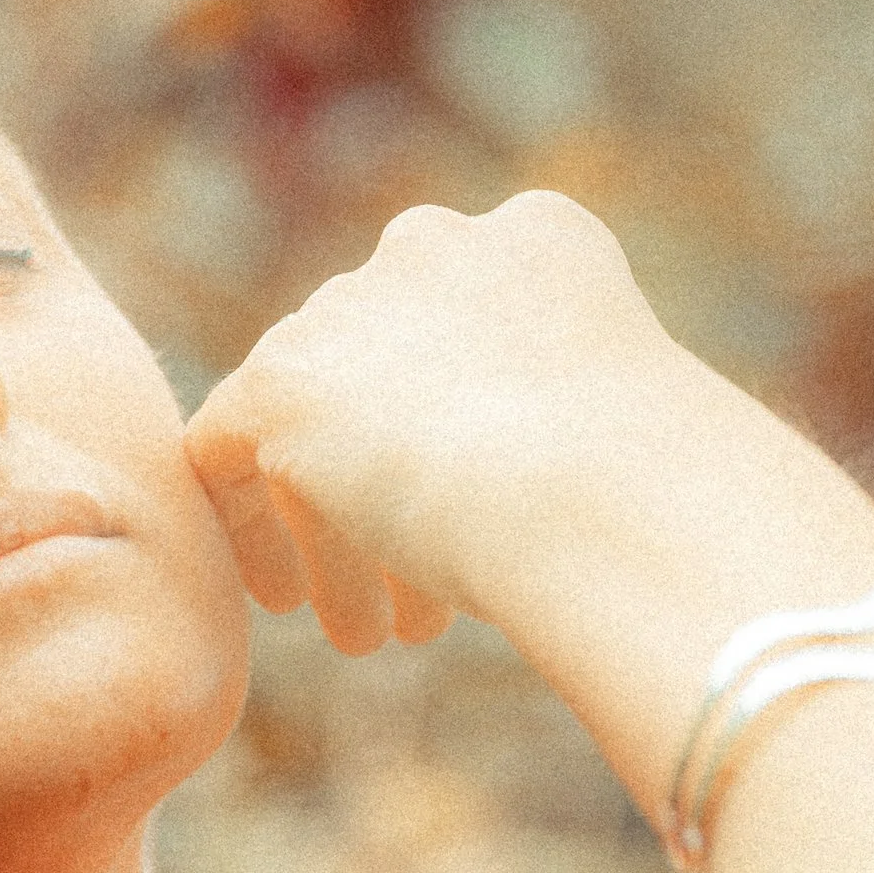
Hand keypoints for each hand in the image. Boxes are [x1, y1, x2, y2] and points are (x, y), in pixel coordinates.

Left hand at [183, 190, 688, 654]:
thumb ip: (557, 421)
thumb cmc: (648, 492)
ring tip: (370, 633)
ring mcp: (347, 306)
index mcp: (537, 239)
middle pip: (382, 379)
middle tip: (420, 595)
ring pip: (313, 425)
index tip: (475, 508)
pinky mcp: (277, 379)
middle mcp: (433, 247)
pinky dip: (252, 525)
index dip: (459, 430)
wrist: (591, 485)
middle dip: (399, 488)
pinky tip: (289, 597)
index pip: (462, 327)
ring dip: (344, 534)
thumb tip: (519, 488)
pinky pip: (225, 448)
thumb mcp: (622, 433)